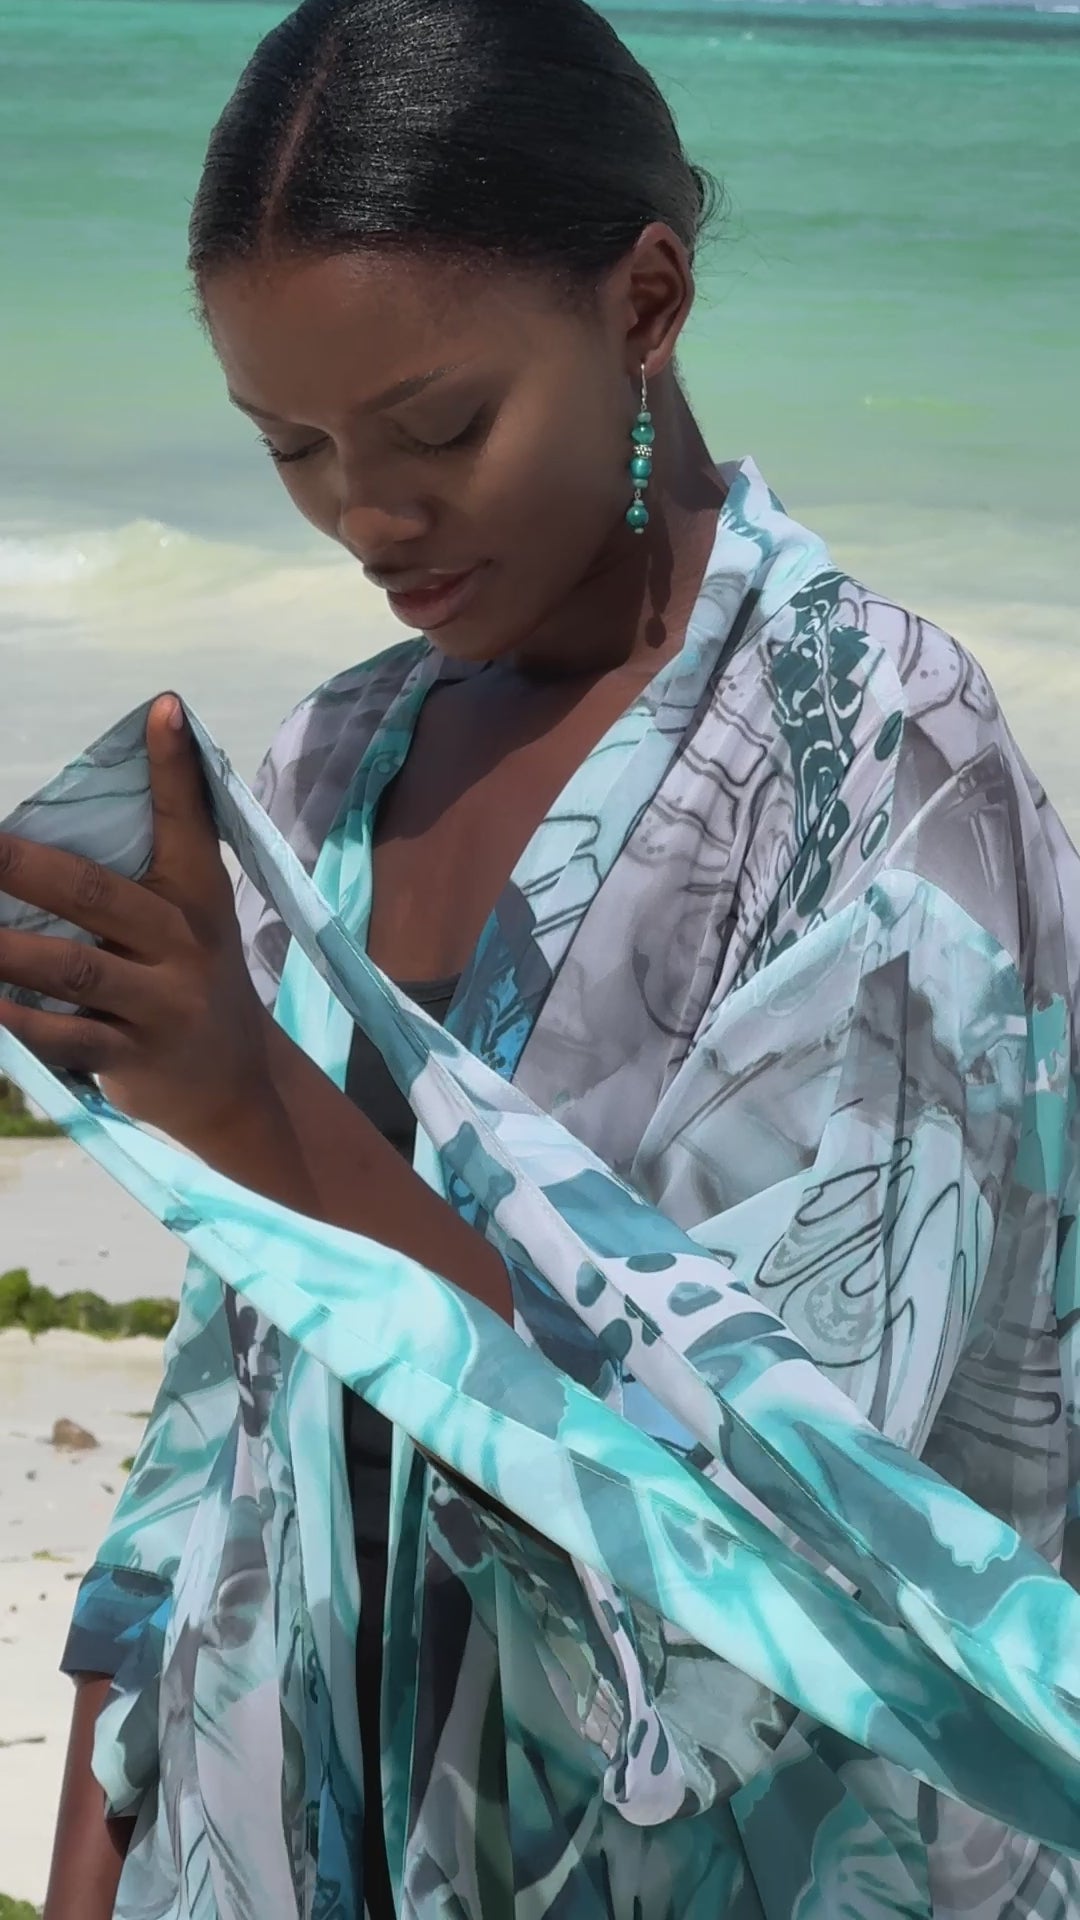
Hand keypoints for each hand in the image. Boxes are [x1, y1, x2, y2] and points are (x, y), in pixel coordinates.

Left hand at [0, 694, 274, 1152]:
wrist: (240, 1086)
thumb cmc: (190, 981)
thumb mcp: (193, 918)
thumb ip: (149, 866)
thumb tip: (72, 810)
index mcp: (198, 896)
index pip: (188, 820)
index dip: (175, 765)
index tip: (161, 709)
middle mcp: (185, 944)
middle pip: (97, 894)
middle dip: (26, 867)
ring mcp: (162, 1004)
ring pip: (74, 968)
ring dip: (6, 949)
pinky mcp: (136, 1057)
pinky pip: (67, 1039)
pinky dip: (20, 1023)